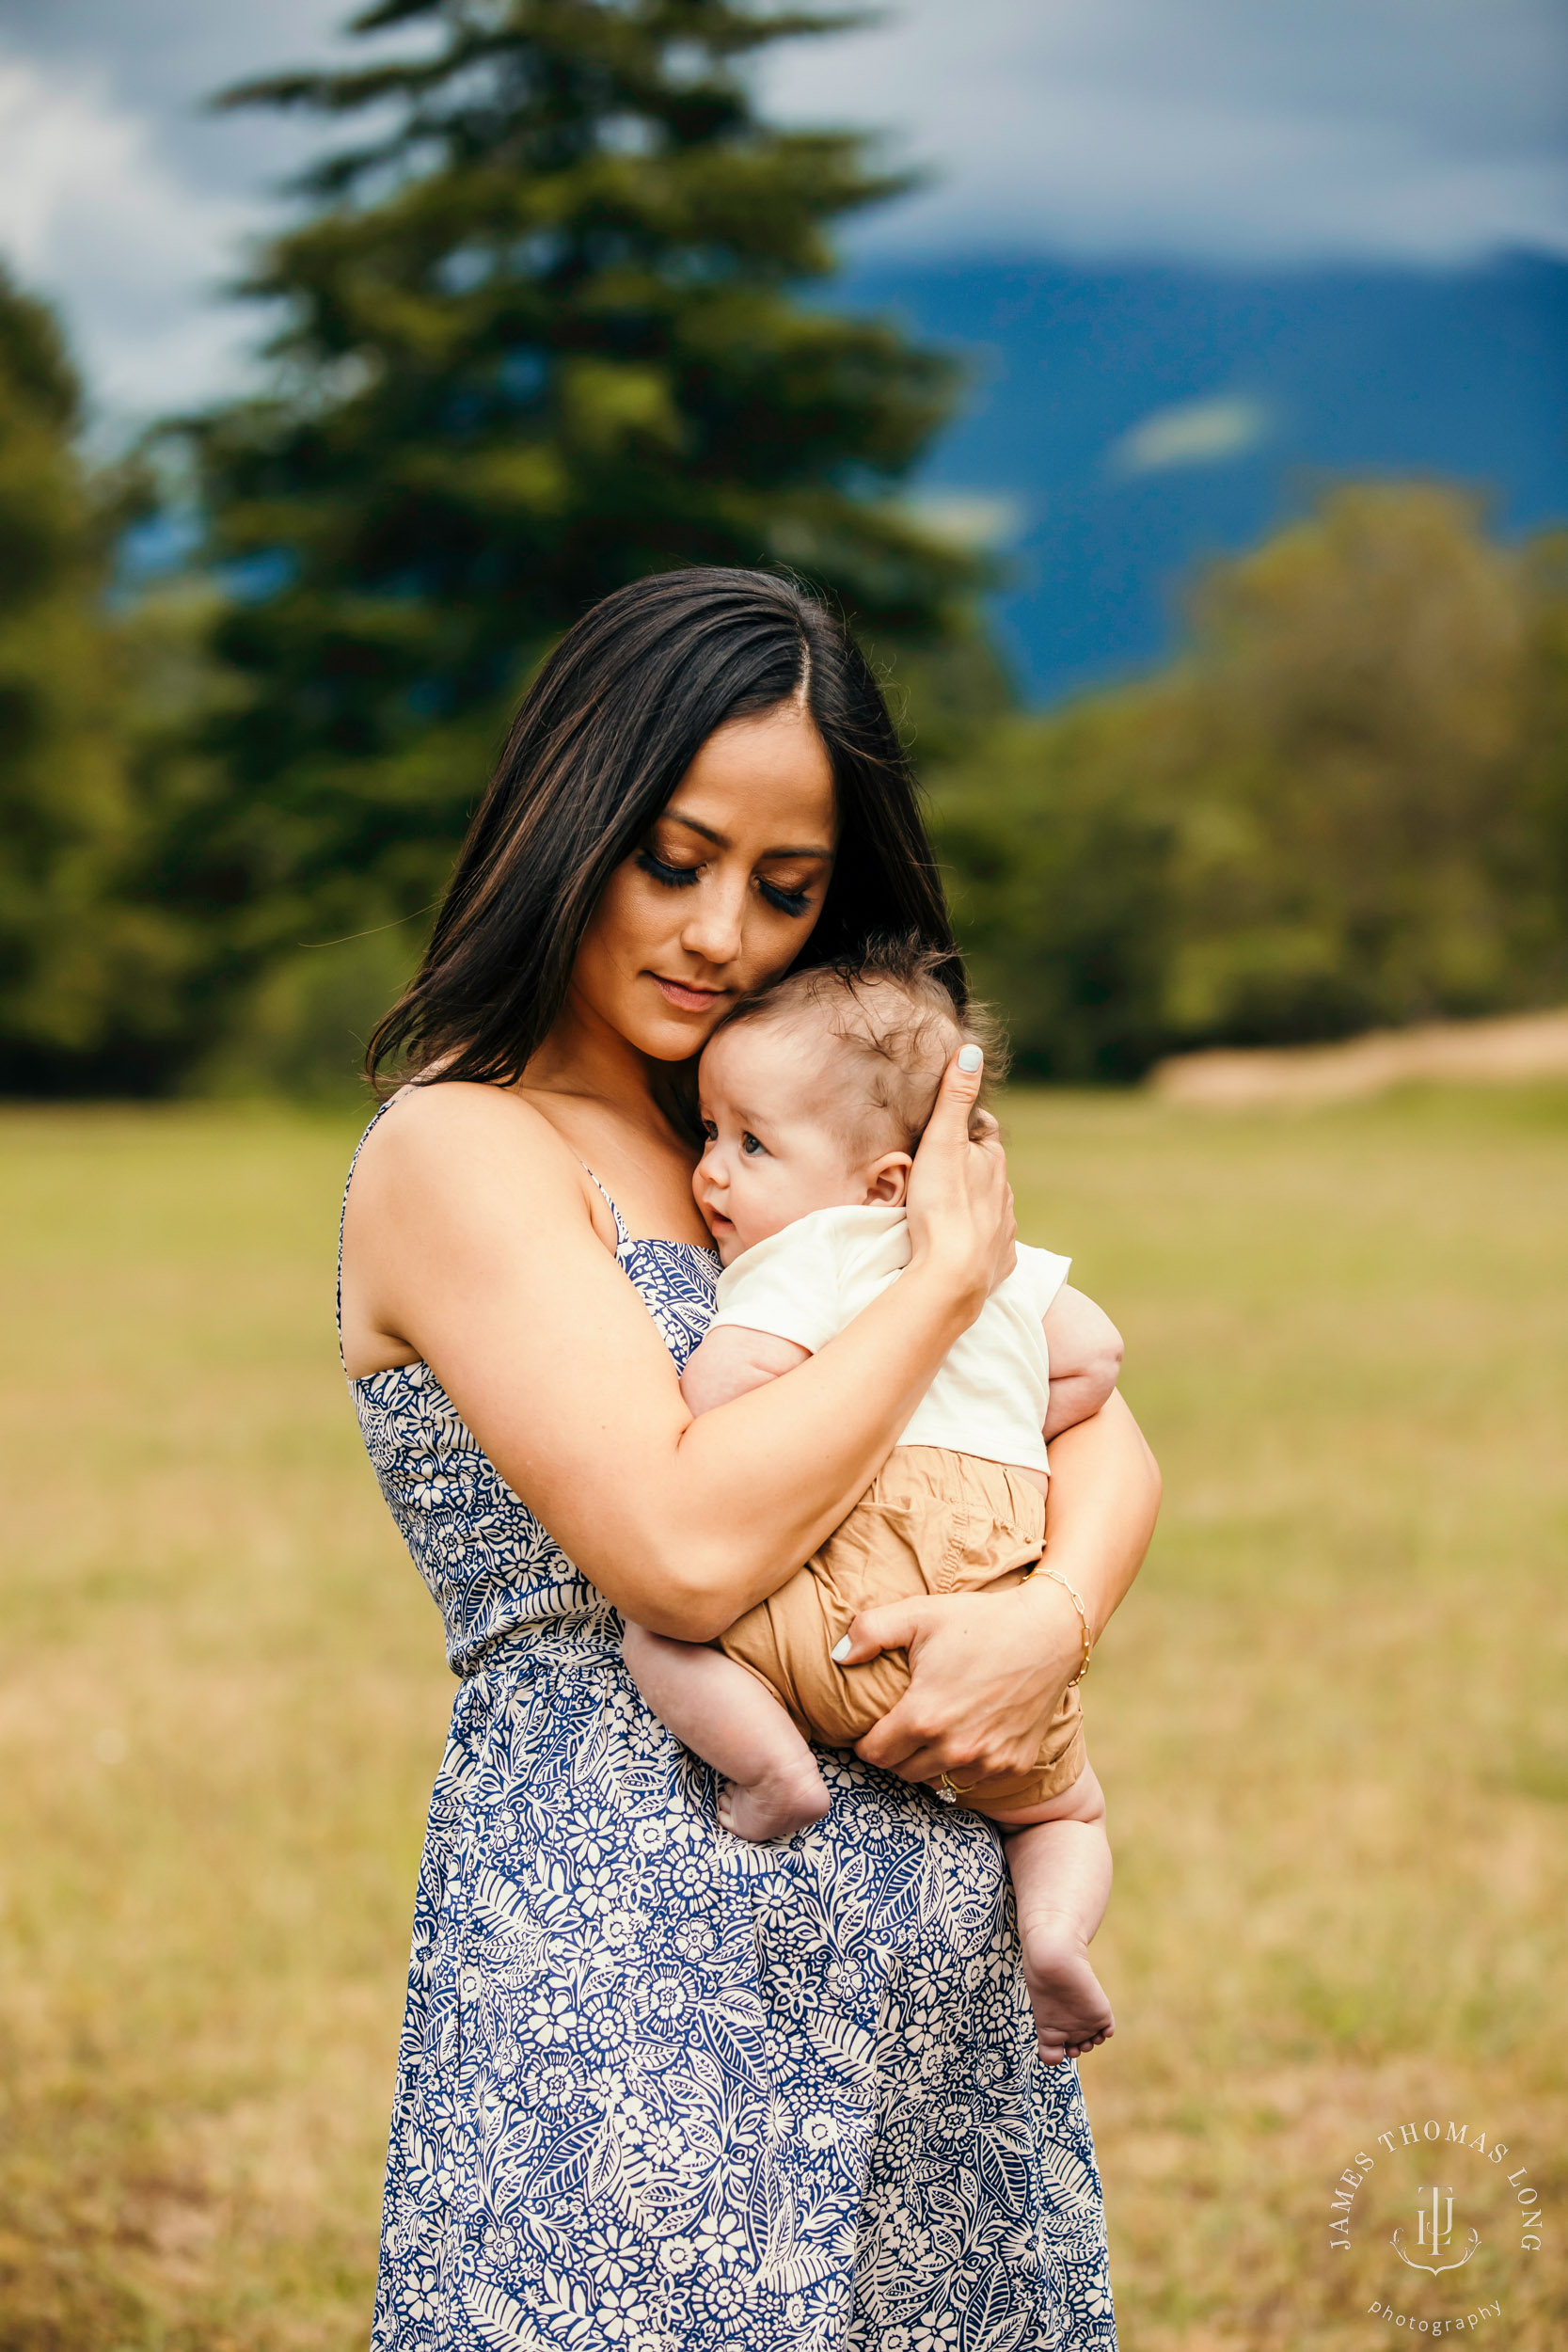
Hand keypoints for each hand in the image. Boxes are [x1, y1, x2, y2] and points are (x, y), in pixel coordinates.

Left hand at [842, 1580, 1084, 1785]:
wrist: (1049, 1632)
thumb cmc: (980, 1620)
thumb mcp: (919, 1614)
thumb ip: (869, 1632)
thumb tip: (836, 1657)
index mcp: (923, 1717)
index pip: (874, 1755)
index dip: (865, 1742)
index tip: (870, 1728)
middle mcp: (954, 1748)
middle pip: (901, 1772)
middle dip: (894, 1753)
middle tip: (897, 1729)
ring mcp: (986, 1761)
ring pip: (937, 1781)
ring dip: (927, 1763)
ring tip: (928, 1734)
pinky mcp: (1013, 1765)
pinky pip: (973, 1779)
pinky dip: (963, 1765)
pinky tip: (964, 1736)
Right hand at [903, 1047, 1015, 1312]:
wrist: (953, 1276)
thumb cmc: (943, 1205)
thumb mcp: (942, 1142)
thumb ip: (954, 1097)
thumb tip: (972, 1049)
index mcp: (993, 1163)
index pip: (984, 1134)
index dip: (966, 1128)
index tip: (949, 1128)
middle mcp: (1006, 1195)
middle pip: (988, 1173)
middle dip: (972, 1168)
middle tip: (942, 1170)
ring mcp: (1003, 1231)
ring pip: (992, 1209)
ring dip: (975, 1205)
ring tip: (949, 1208)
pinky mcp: (998, 1263)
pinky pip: (990, 1246)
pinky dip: (979, 1241)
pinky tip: (965, 1245)